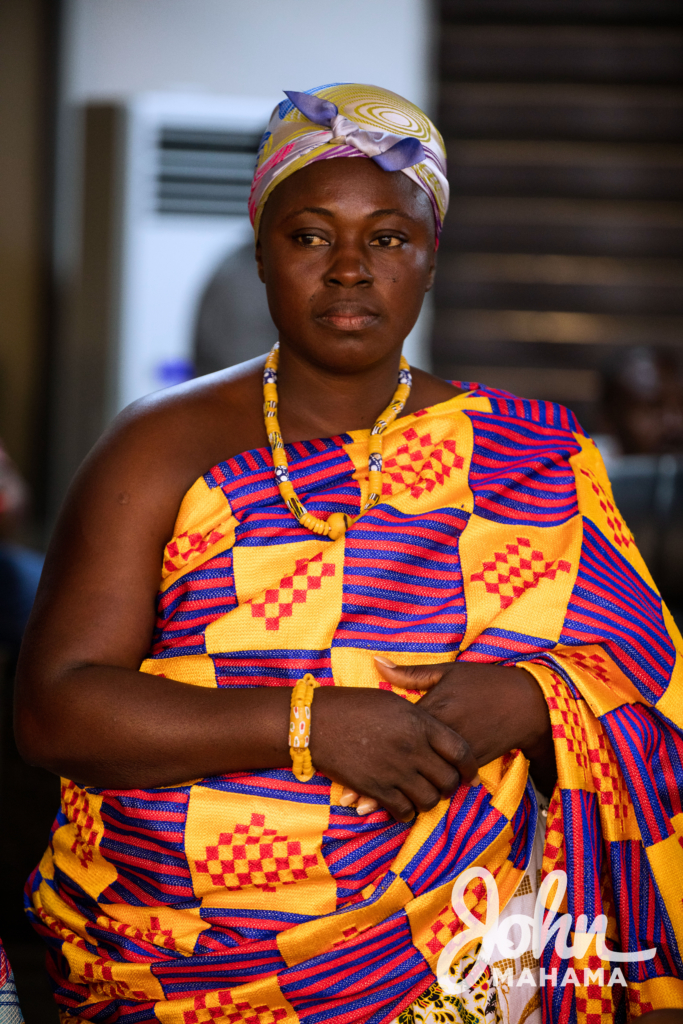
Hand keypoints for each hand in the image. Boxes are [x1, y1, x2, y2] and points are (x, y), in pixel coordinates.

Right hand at [310, 685, 478, 821]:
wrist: (313, 722)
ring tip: (422, 796)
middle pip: (447, 779)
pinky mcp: (375, 788)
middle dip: (449, 786)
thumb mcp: (391, 701)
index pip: (460, 750)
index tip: (469, 773)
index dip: (469, 766)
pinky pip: (403, 810)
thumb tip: (436, 728)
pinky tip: (403, 805)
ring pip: (428, 799)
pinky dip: (407, 812)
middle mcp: (412, 747)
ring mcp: (394, 770)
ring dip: (428, 800)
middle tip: (443, 786)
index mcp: (419, 722)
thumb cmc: (352, 705)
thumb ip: (418, 717)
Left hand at [341, 657, 552, 813]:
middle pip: (403, 762)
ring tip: (365, 810)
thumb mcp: (448, 671)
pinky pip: (441, 785)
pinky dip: (422, 796)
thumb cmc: (484, 682)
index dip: (370, 749)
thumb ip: (411, 673)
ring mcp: (456, 753)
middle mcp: (442, 735)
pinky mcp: (471, 764)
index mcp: (433, 709)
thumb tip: (377, 662)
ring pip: (419, 780)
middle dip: (376, 782)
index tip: (345, 760)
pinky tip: (404, 810)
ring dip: (393, 795)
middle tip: (349, 800)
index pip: (395, 733)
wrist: (526, 701)